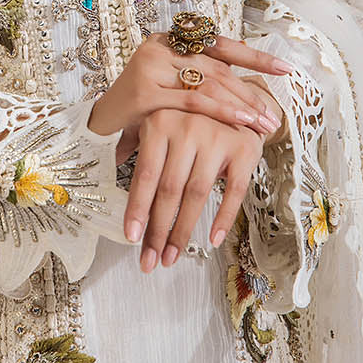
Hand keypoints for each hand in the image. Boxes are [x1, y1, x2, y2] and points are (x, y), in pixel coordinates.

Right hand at [89, 30, 290, 154]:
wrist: (97, 126)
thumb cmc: (139, 110)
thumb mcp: (171, 89)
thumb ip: (200, 79)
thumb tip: (246, 72)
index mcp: (169, 42)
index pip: (219, 45)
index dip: (253, 57)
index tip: (285, 68)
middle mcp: (159, 47)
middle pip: (217, 67)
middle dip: (250, 92)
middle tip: (274, 114)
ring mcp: (151, 66)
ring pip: (208, 83)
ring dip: (241, 105)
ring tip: (263, 123)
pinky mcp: (145, 91)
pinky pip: (192, 101)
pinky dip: (221, 112)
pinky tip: (241, 122)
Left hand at [124, 108, 264, 270]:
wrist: (237, 104)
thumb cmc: (190, 124)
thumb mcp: (160, 130)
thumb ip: (141, 157)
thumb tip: (118, 188)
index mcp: (160, 122)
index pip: (145, 174)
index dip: (137, 208)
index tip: (131, 237)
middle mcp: (188, 126)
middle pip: (169, 189)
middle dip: (158, 229)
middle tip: (150, 259)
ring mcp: (217, 136)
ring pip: (197, 194)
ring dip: (183, 231)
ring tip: (171, 256)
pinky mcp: (243, 149)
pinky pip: (233, 191)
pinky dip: (223, 218)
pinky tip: (213, 240)